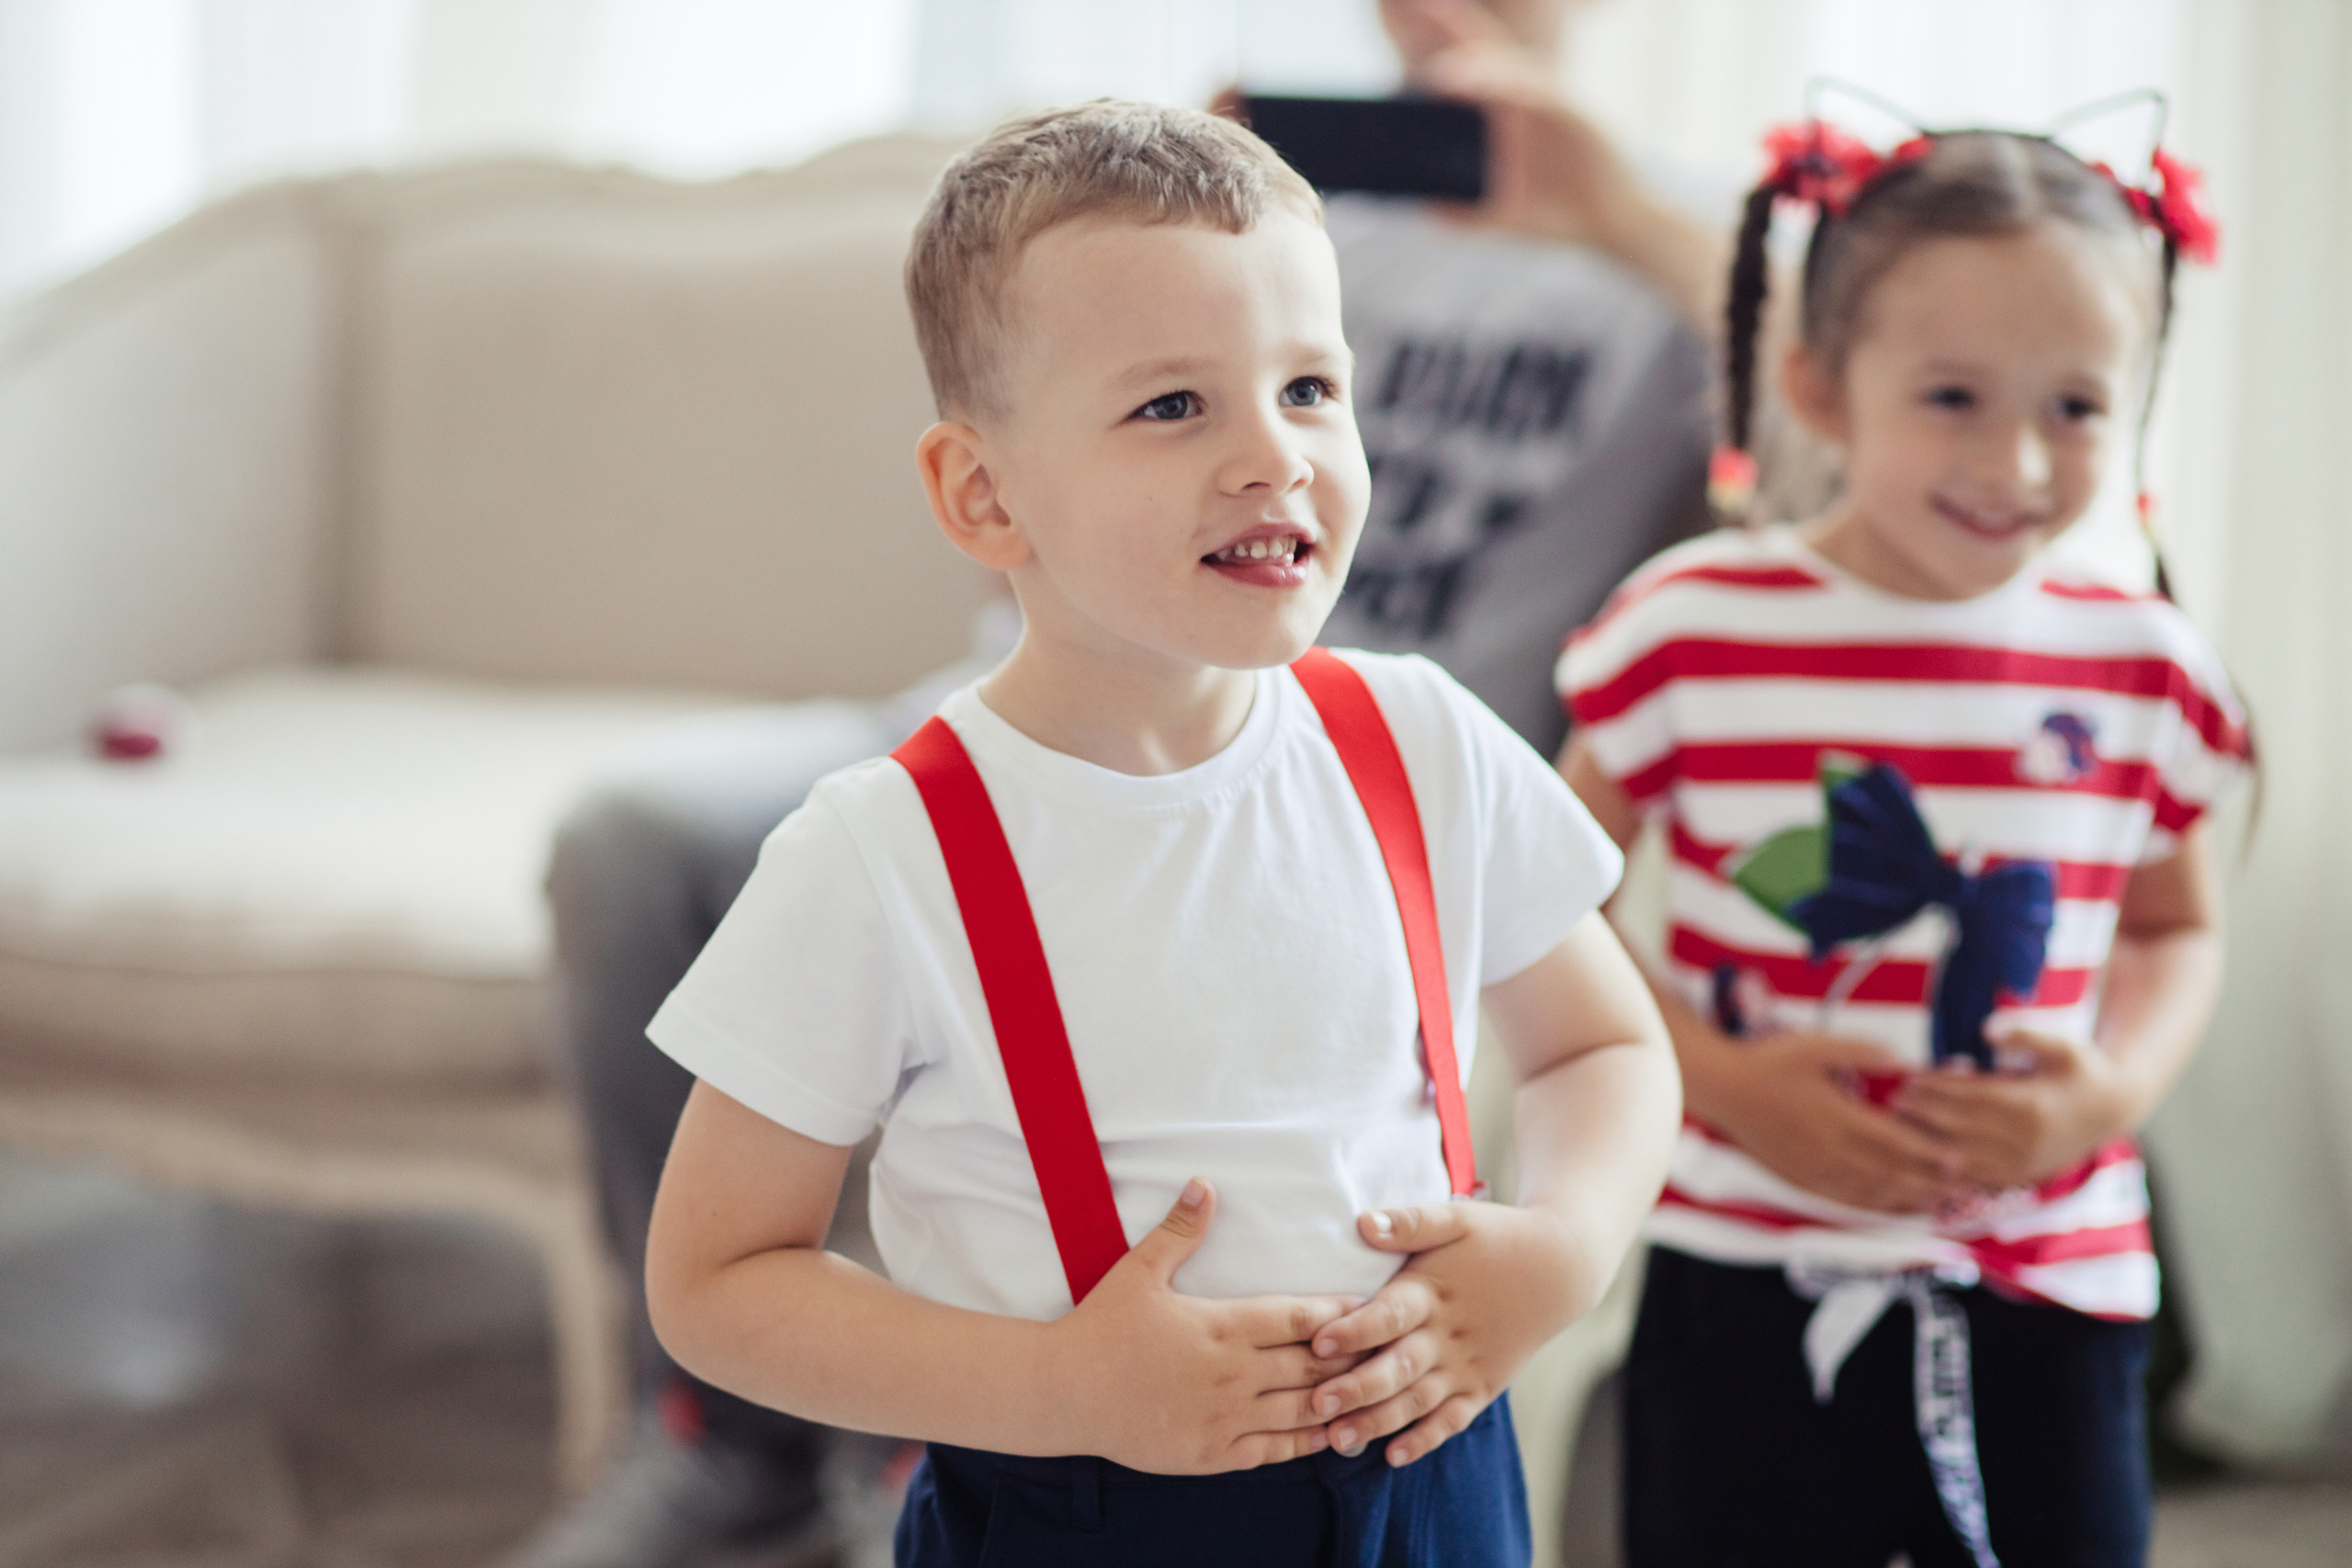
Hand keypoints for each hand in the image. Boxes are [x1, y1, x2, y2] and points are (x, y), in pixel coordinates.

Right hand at [1048, 1178, 1364, 1473]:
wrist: (1064, 1392)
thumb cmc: (1101, 1327)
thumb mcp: (1138, 1271)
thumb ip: (1180, 1231)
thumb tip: (1204, 1183)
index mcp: (1222, 1327)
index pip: (1299, 1318)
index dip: (1339, 1313)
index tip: (1369, 1306)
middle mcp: (1233, 1375)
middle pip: (1313, 1365)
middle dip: (1353, 1356)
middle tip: (1390, 1347)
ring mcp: (1224, 1418)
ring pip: (1302, 1411)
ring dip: (1339, 1400)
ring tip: (1372, 1390)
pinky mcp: (1212, 1453)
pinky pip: (1273, 1451)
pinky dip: (1306, 1442)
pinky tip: (1329, 1433)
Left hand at [1303, 1202, 1588, 1467]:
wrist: (1558, 1270)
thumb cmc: (1496, 1239)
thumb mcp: (1456, 1219)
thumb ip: (1410, 1222)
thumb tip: (1362, 1222)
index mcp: (1434, 1292)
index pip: (1391, 1315)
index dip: (1356, 1329)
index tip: (1318, 1340)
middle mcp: (1447, 1335)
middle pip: (1399, 1367)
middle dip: (1357, 1388)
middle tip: (1318, 1404)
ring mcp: (1466, 1366)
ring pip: (1418, 1401)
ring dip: (1379, 1421)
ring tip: (1339, 1439)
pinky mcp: (1481, 1387)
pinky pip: (1451, 1420)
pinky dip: (1425, 1439)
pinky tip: (1393, 1456)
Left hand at [1399, 0, 1724, 330]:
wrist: (1611, 226)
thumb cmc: (1557, 216)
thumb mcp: (1501, 216)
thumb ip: (1464, 211)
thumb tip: (1423, 207)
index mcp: (1505, 115)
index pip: (1468, 70)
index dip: (1443, 41)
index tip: (1413, 14)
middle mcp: (1525, 99)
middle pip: (1486, 52)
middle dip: (1455, 27)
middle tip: (1422, 5)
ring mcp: (1550, 102)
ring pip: (1509, 70)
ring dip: (1476, 69)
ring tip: (1442, 78)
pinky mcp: (1573, 113)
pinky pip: (1539, 93)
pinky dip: (1511, 87)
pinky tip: (1485, 89)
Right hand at [1702, 1031, 1966, 1212]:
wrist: (1725, 1090)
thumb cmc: (1771, 1063)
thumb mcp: (1817, 1046)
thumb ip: (1863, 1052)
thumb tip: (1903, 1062)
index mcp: (1838, 1116)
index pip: (1893, 1142)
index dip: (1928, 1155)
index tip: (1958, 1160)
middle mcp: (1830, 1150)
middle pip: (1889, 1173)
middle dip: (1928, 1183)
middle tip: (1962, 1189)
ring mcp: (1815, 1169)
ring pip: (1870, 1191)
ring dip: (1907, 1199)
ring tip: (1938, 1203)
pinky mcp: (1801, 1178)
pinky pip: (1845, 1199)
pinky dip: (1874, 1206)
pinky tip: (1892, 1207)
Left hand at [1892, 1030, 2141, 1191]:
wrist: (2110, 1110)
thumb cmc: (2079, 1070)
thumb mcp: (2061, 1044)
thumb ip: (2024, 1035)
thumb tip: (1987, 1029)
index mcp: (2031, 1106)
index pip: (1972, 1097)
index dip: (1938, 1088)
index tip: (1910, 1078)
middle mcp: (2024, 1141)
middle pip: (1960, 1128)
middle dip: (1924, 1115)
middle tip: (1893, 1101)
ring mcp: (2020, 1164)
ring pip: (1961, 1158)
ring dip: (1927, 1144)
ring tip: (1897, 1126)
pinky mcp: (2016, 1178)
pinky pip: (1972, 1179)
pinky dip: (1943, 1171)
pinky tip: (1918, 1157)